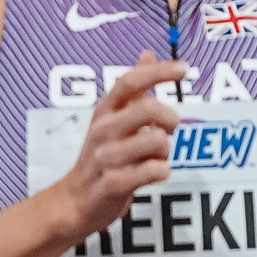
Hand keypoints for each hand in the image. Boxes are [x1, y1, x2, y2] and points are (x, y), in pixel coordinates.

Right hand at [49, 54, 188, 245]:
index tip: (183, 69)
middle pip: (149, 109)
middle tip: (170, 129)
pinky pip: (154, 171)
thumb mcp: (109, 119)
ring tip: (155, 158)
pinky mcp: (113, 183)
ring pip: (158, 142)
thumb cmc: (99, 158)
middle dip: (171, 119)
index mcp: (103, 112)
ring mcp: (106, 158)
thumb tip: (147, 54)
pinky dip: (162, 172)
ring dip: (166, 151)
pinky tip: (152, 174)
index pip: (129, 81)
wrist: (73, 202)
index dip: (158, 72)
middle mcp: (102, 131)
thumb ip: (132, 90)